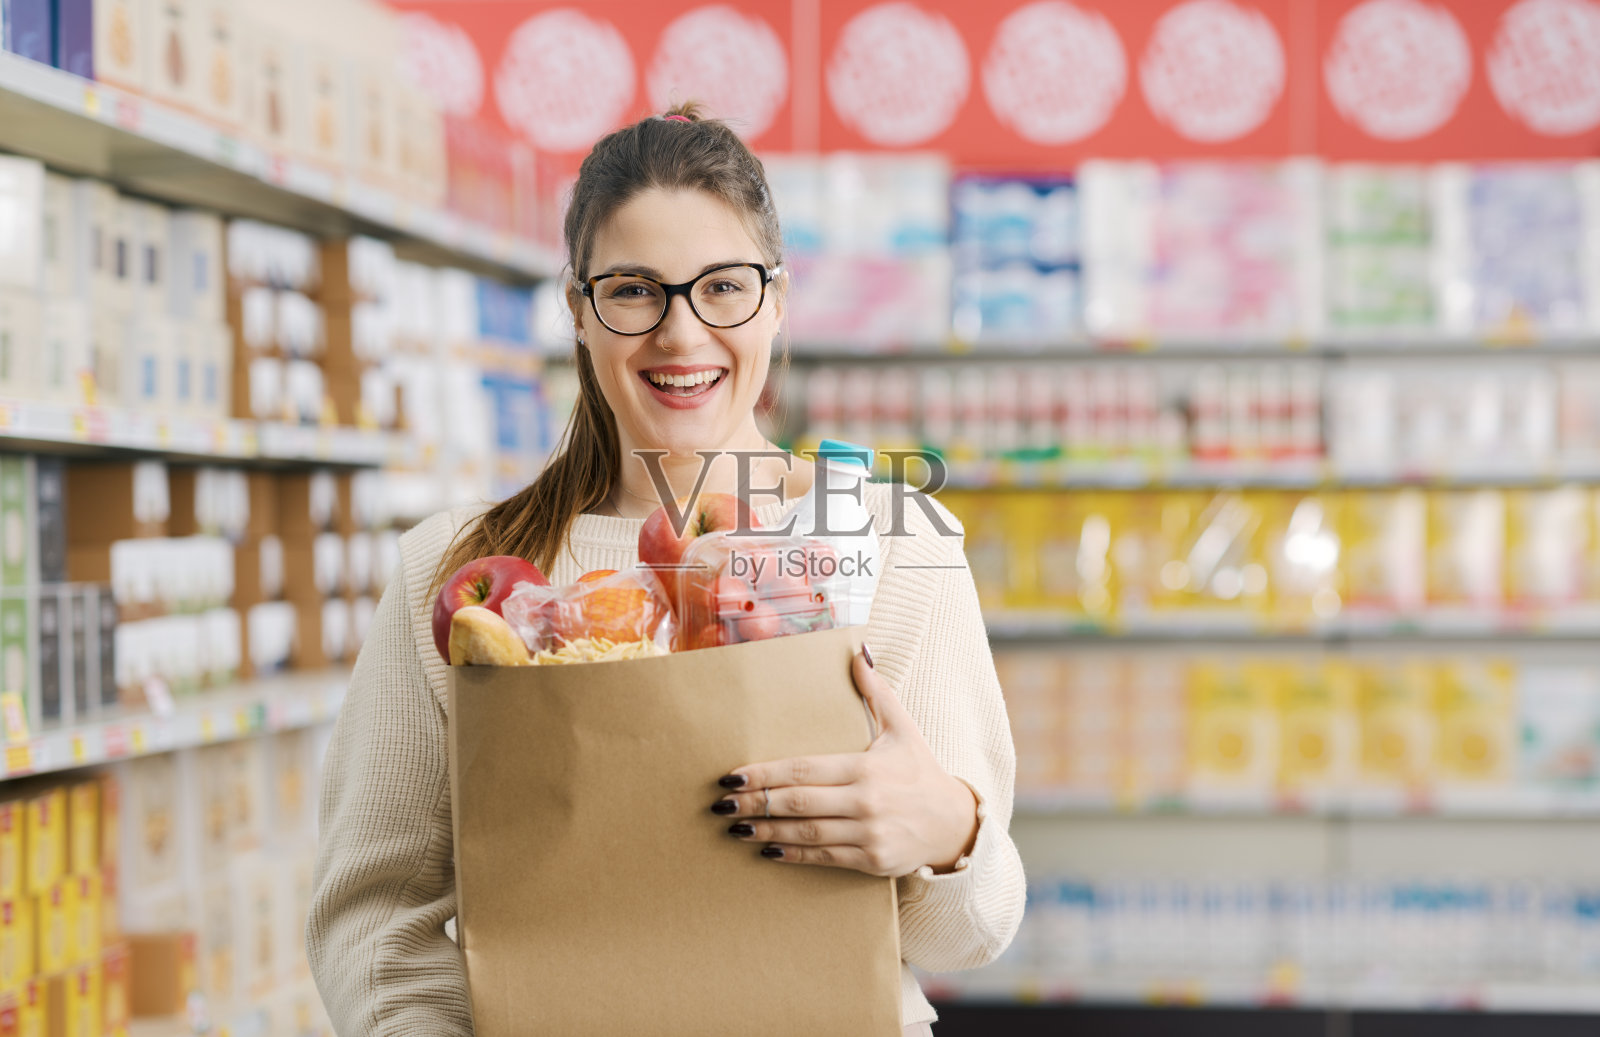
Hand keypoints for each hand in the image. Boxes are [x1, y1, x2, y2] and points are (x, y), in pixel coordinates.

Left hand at [710, 646, 978, 877]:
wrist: (953, 823)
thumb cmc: (920, 772)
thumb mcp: (903, 729)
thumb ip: (877, 692)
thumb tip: (857, 652)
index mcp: (866, 767)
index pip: (804, 769)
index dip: (765, 773)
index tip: (732, 776)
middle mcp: (866, 801)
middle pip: (797, 801)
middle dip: (755, 802)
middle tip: (720, 804)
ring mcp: (868, 833)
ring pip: (806, 832)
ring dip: (766, 830)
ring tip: (733, 828)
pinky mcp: (870, 860)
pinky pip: (823, 857)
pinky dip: (792, 854)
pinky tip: (766, 849)